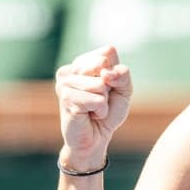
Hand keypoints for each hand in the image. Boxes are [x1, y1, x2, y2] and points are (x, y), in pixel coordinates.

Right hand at [55, 45, 131, 169]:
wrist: (96, 137)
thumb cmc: (109, 111)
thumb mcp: (124, 90)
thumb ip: (122, 75)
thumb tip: (106, 73)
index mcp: (83, 62)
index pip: (108, 52)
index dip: (115, 72)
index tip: (108, 87)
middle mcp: (70, 69)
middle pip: (103, 64)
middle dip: (110, 87)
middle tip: (100, 100)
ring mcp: (65, 82)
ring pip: (100, 84)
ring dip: (104, 101)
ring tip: (93, 109)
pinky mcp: (66, 98)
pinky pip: (98, 100)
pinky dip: (101, 111)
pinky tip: (90, 115)